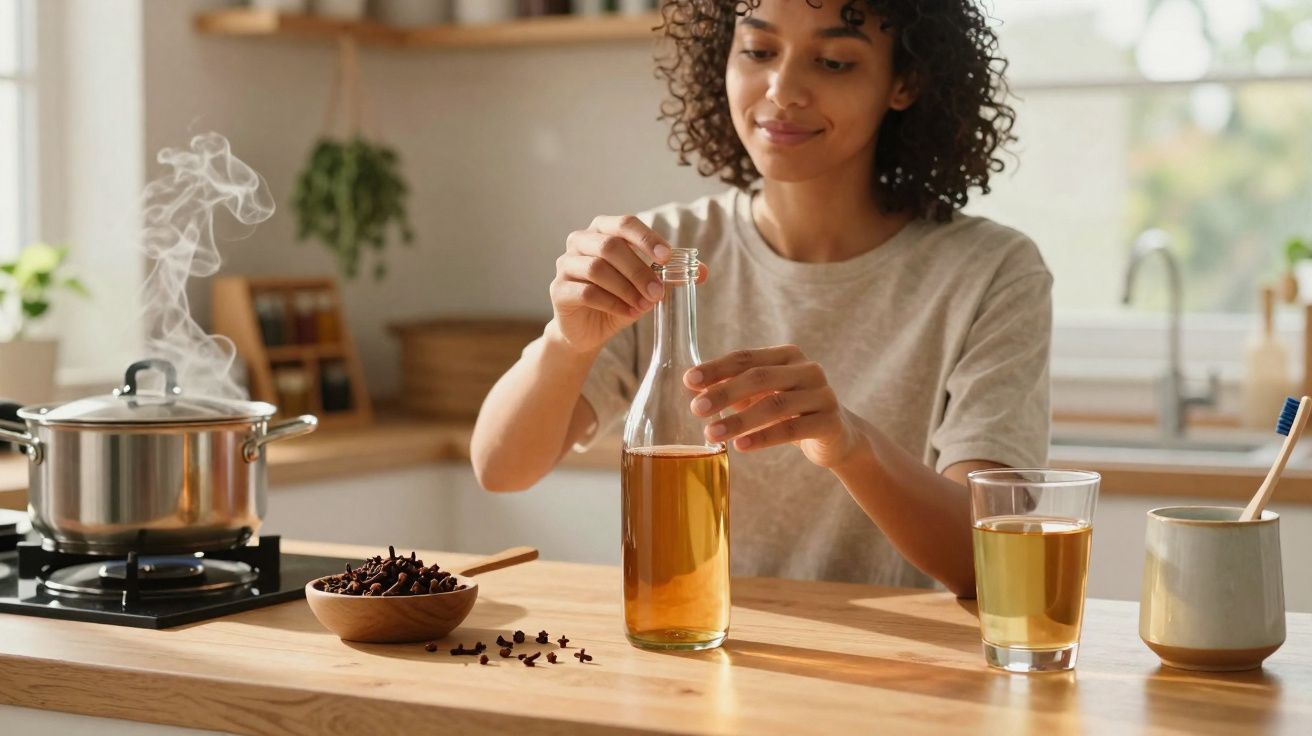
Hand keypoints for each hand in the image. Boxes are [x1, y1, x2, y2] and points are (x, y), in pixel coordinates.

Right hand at [547, 215, 706, 354]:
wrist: (588, 330)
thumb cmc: (619, 298)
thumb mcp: (647, 286)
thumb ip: (671, 276)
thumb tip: (703, 272)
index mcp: (603, 230)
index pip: (625, 224)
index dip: (647, 238)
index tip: (667, 258)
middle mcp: (580, 241)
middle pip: (610, 246)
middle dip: (639, 270)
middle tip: (658, 292)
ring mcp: (565, 264)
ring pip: (597, 268)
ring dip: (626, 289)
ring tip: (643, 306)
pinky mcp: (558, 290)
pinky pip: (586, 292)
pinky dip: (611, 303)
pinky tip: (626, 313)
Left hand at [684, 345, 863, 468]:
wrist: (838, 436)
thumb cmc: (791, 411)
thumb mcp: (763, 396)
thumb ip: (733, 388)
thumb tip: (691, 387)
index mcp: (788, 356)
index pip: (746, 357)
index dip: (716, 368)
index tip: (689, 381)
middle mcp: (808, 370)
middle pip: (759, 377)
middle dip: (724, 393)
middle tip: (695, 409)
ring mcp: (822, 395)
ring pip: (775, 405)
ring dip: (739, 420)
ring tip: (711, 433)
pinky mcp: (830, 422)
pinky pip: (792, 430)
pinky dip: (763, 438)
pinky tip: (740, 446)